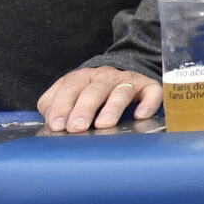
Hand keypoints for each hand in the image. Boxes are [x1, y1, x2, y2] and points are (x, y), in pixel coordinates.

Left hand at [37, 64, 162, 132]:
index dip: (62, 106)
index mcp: (81, 78)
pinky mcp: (148, 86)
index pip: (69, 89)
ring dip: (112, 107)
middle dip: (84, 109)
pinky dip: (148, 104)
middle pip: (94, 90)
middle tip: (77, 127)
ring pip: (121, 91)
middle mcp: (104, 76)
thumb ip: (54, 107)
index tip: (57, 125)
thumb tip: (52, 122)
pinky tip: (141, 116)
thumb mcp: (68, 97)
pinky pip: (151, 92)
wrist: (120, 78)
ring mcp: (127, 81)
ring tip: (104, 124)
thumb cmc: (89, 94)